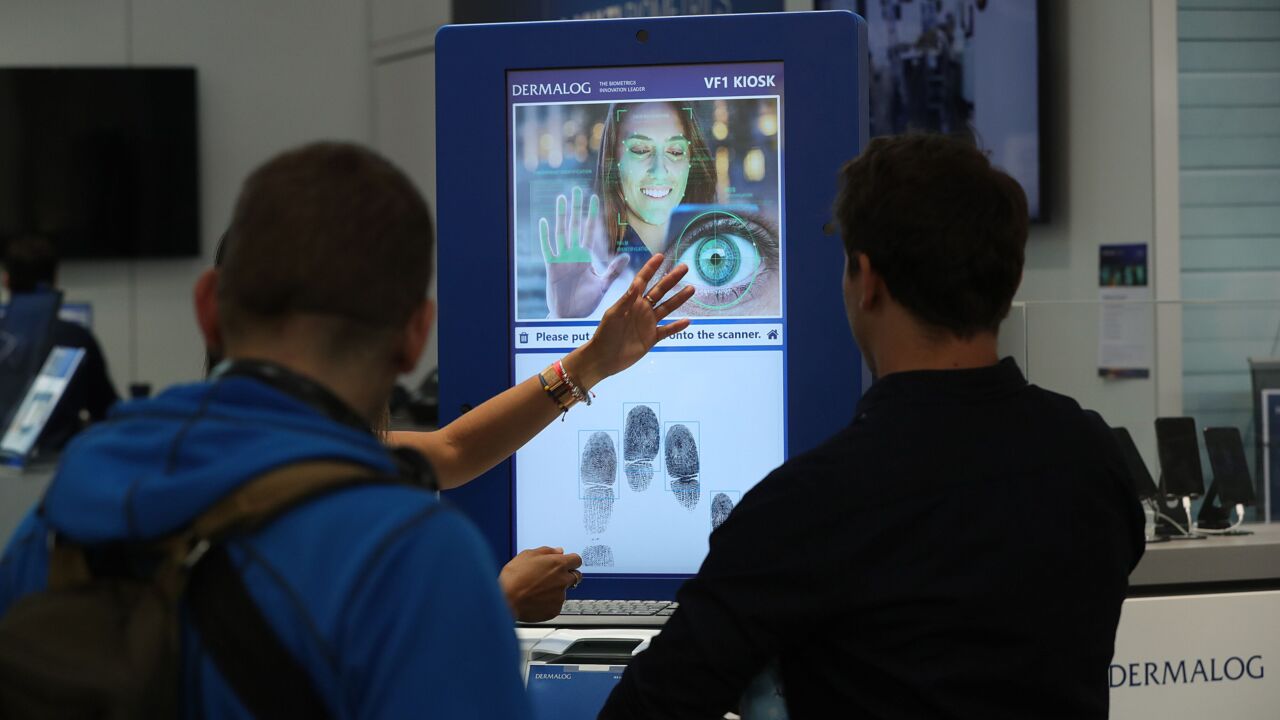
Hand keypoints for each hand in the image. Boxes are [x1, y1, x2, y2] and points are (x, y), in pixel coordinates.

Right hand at [499, 546, 582, 622]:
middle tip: (552, 577)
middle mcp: (563, 580)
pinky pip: (556, 604)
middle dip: (567, 575)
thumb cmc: (513, 578)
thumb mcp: (527, 555)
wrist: (506, 600)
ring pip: (564, 591)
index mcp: (558, 564)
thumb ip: (546, 551)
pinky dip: (549, 602)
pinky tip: (536, 600)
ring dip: (556, 590)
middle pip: (575, 576)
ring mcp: (560, 596)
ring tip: (537, 590)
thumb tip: (558, 551)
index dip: (571, 561)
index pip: (576, 560)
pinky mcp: (555, 610)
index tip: (566, 563)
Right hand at [541, 187, 629, 317]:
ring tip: (561, 199)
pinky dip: (545, 236)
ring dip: (561, 216)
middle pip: (575, 227)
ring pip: (561, 233)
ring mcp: (562, 260)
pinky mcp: (552, 268)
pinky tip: (544, 221)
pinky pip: (548, 249)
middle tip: (577, 190)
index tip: (595, 199)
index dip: (592, 216)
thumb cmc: (585, 302)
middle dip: (576, 209)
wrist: (570, 317)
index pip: (591, 232)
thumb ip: (612, 270)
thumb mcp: (602, 285)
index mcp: (586, 258)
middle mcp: (573, 256)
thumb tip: (627, 256)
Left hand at [567, 253, 695, 387]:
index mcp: (632, 301)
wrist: (604, 358)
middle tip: (684, 267)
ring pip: (667, 308)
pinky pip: (667, 331)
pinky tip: (687, 321)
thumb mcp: (614, 314)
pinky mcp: (652, 338)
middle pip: (660, 291)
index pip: (643, 280)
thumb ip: (626, 300)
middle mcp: (642, 309)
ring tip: (691, 289)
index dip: (651, 268)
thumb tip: (637, 284)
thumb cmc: (605, 334)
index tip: (660, 256)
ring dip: (678, 299)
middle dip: (671, 279)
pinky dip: (676, 327)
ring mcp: (648, 323)